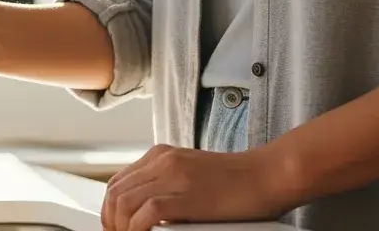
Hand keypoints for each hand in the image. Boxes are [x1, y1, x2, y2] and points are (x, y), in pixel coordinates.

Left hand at [101, 145, 296, 230]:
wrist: (268, 175)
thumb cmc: (239, 181)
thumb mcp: (193, 175)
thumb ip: (168, 184)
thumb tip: (147, 211)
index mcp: (162, 155)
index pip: (118, 181)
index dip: (110, 207)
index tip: (114, 225)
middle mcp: (162, 161)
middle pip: (115, 192)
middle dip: (110, 220)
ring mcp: (173, 176)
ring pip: (123, 202)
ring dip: (120, 227)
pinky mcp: (185, 195)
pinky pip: (146, 214)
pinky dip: (136, 230)